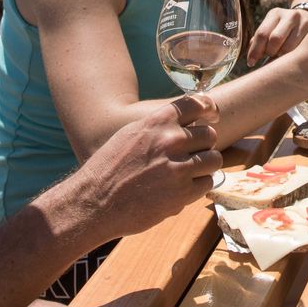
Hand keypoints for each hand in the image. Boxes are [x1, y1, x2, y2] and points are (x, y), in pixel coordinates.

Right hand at [69, 93, 222, 245]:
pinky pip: (207, 183)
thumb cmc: (109, 168)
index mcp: (157, 122)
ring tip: (186, 174)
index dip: (208, 109)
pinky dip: (197, 187)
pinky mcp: (182, 193)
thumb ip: (159, 126)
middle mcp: (170, 141)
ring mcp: (178, 167)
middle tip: (191, 155)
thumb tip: (187, 123)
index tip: (211, 116)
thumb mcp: (131, 134)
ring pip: (214, 160)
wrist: (93, 202)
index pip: (197, 104)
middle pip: (209, 135)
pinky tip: (179, 189)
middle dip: (203, 145)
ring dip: (204, 167)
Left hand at [245, 5, 307, 65]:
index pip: (262, 33)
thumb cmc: (283, 28)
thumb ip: (259, 41)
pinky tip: (291, 58)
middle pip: (275, 40)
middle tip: (269, 57)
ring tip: (280, 58)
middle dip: (269, 53)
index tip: (251, 62)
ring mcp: (304, 23)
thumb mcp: (271, 28)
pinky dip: (292, 58)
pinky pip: (300, 50)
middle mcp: (290, 15)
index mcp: (275, 14)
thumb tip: (251, 59)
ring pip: (288, 48)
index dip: (255, 50)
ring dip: (281, 57)